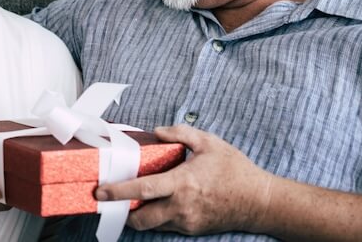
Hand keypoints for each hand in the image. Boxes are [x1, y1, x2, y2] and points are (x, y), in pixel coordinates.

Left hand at [95, 125, 272, 235]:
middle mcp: (182, 206)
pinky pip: (167, 226)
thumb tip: (157, 132)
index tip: (101, 192)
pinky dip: (157, 217)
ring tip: (133, 200)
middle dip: (123, 212)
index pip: (143, 189)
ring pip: (153, 225)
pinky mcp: (193, 229)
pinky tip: (158, 202)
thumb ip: (180, 133)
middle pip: (141, 218)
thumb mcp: (209, 142)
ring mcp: (187, 221)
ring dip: (140, 215)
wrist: (260, 201)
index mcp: (183, 183)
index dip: (118, 191)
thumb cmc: (235, 170)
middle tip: (111, 201)